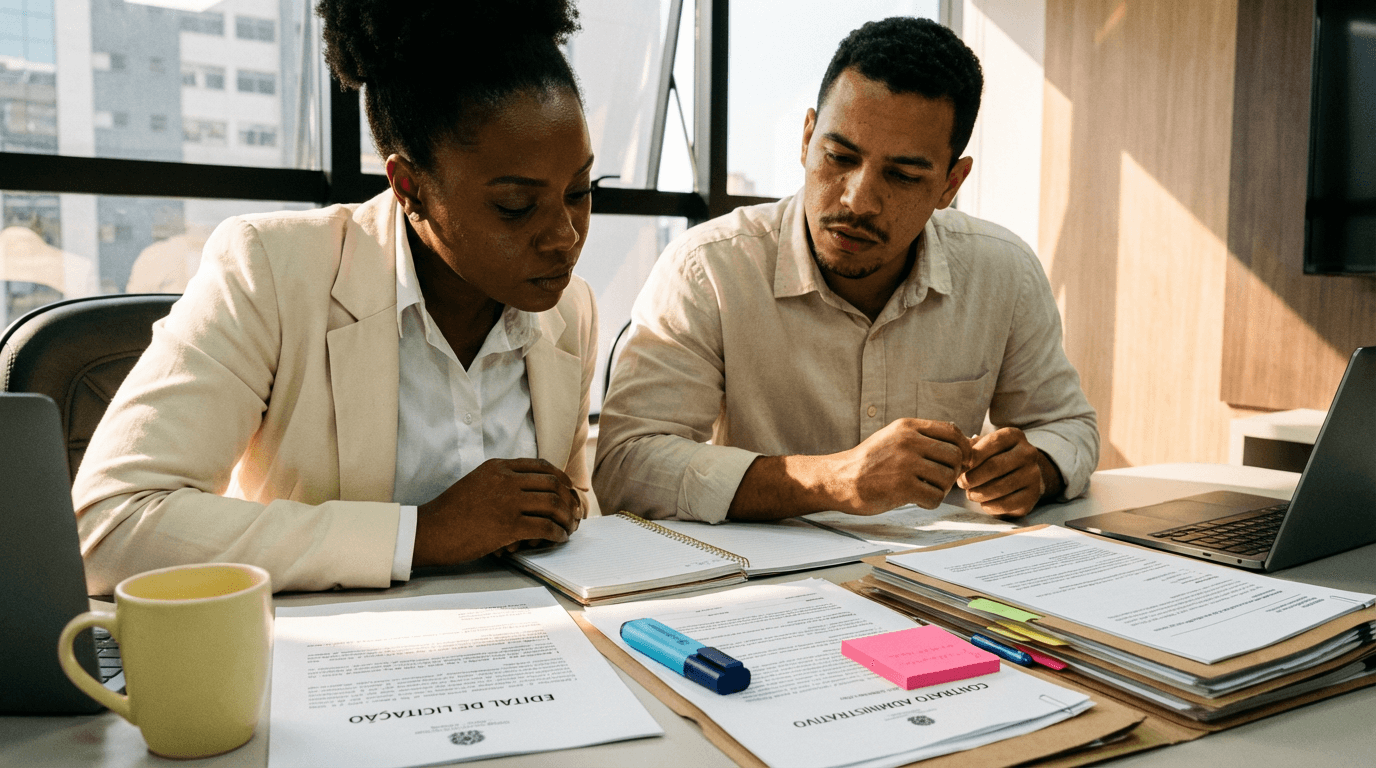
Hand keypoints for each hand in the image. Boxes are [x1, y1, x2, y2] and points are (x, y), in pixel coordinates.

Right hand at [412, 458, 583, 566]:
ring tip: (570, 527)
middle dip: (570, 499)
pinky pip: (545, 527)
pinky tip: (559, 538)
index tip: (569, 491)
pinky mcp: (508, 525)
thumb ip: (501, 481)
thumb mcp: (476, 482)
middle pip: (553, 483)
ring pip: (553, 504)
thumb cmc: (450, 512)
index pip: (542, 466)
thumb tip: (529, 492)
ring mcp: (508, 501)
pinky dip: (557, 533)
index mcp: (498, 466)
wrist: (429, 531)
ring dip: (567, 518)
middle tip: (575, 512)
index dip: (561, 479)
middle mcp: (505, 479)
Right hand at [826, 419, 973, 513]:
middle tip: (939, 480)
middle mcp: (908, 442)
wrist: (840, 479)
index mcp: (908, 427)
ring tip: (925, 490)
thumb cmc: (869, 461)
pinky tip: (918, 500)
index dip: (964, 448)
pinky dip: (930, 502)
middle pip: (955, 456)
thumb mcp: (895, 438)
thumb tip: (967, 443)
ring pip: (947, 478)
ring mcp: (905, 464)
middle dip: (953, 471)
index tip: (961, 461)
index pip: (952, 432)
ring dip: (941, 489)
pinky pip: (935, 497)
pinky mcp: (901, 487)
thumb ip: (925, 438)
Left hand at [957, 428, 1063, 517]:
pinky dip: (990, 506)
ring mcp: (1033, 474)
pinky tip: (984, 503)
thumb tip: (959, 458)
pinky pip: (1006, 504)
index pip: (992, 443)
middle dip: (972, 477)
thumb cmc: (995, 458)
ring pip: (1000, 487)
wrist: (1022, 475)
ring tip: (970, 494)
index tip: (961, 466)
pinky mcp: (1033, 495)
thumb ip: (969, 448)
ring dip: (979, 493)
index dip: (973, 456)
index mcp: (1014, 436)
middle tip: (961, 483)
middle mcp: (1028, 453)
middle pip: (994, 466)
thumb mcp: (984, 446)